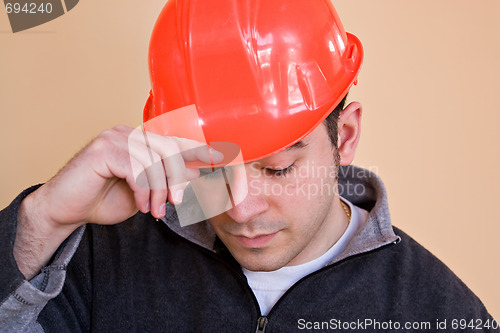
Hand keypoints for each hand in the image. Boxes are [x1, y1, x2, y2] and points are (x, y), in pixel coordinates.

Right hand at [14, 125, 222, 277]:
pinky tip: (139, 205)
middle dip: (177, 179)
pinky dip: (143, 191)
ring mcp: (114, 138)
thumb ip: (166, 180)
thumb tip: (196, 174)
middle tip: (175, 203)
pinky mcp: (103, 150)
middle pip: (169, 149)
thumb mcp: (144, 192)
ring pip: (155, 161)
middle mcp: (128, 133)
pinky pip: (137, 169)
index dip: (198, 148)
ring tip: (153, 210)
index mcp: (138, 140)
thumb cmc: (102, 200)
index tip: (222, 155)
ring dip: (159, 191)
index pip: (173, 141)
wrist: (65, 210)